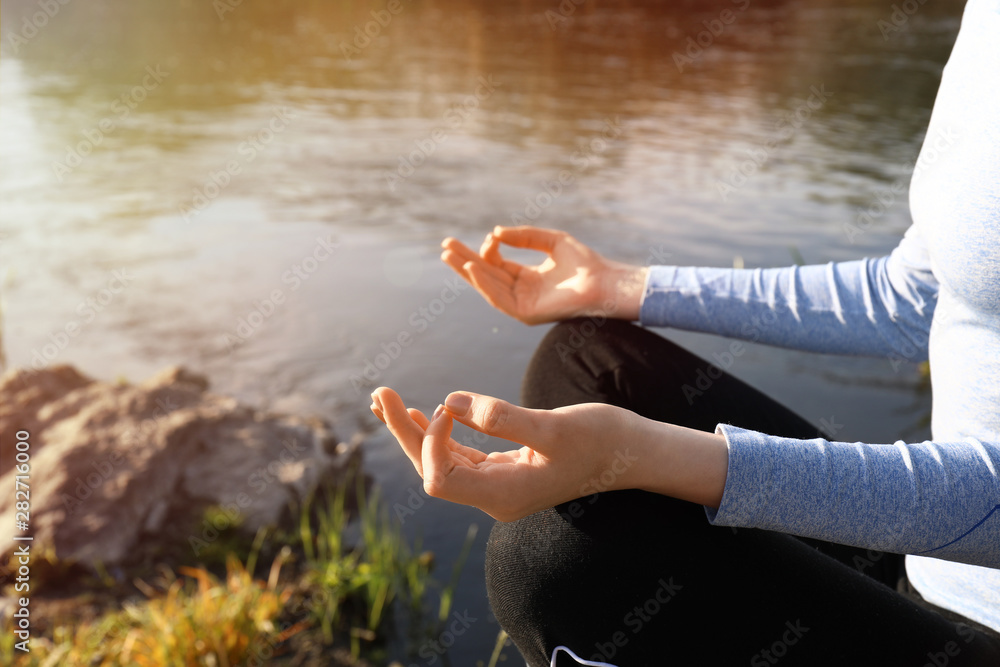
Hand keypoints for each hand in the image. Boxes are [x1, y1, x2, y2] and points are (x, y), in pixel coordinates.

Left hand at [369, 386, 650, 520]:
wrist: (631, 454)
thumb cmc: (600, 440)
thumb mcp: (554, 427)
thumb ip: (502, 417)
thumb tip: (451, 402)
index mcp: (503, 494)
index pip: (439, 477)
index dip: (430, 442)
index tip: (447, 406)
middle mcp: (495, 497)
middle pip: (431, 471)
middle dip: (403, 432)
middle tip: (377, 394)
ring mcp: (499, 486)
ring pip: (442, 463)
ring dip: (414, 431)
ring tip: (385, 401)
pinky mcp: (506, 471)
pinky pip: (460, 457)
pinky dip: (439, 435)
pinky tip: (424, 412)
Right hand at [440, 226, 647, 324]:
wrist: (604, 282)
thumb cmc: (585, 263)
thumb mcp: (551, 240)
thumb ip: (524, 236)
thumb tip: (495, 234)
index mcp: (528, 278)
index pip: (497, 265)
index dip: (488, 250)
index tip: (490, 237)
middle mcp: (522, 293)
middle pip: (486, 276)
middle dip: (464, 261)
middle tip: (444, 246)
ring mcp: (523, 305)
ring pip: (488, 287)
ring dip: (468, 271)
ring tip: (450, 255)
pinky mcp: (526, 314)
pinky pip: (499, 298)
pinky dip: (485, 283)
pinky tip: (473, 268)